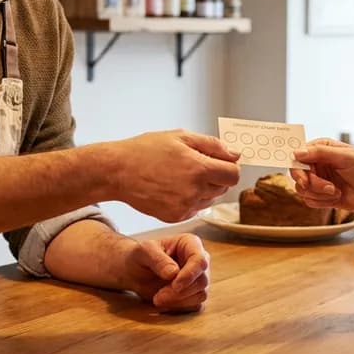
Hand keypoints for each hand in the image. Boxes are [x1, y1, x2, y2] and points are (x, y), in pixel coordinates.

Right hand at [108, 129, 240, 221]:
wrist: (118, 171)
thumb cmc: (146, 150)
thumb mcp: (181, 137)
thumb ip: (213, 145)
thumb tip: (235, 154)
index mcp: (199, 168)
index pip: (233, 174)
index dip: (229, 166)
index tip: (220, 163)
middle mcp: (195, 190)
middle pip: (223, 187)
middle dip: (215, 176)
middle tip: (194, 166)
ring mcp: (185, 206)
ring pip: (210, 199)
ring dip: (203, 189)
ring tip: (180, 176)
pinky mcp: (176, 217)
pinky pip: (195, 209)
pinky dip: (190, 199)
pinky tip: (173, 188)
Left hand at [118, 233, 210, 312]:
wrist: (135, 272)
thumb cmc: (140, 256)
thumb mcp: (143, 252)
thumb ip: (158, 260)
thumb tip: (174, 273)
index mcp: (190, 244)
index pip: (200, 260)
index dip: (190, 275)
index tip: (175, 286)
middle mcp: (198, 260)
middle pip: (202, 280)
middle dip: (180, 292)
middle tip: (158, 297)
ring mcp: (198, 278)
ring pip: (201, 294)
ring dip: (179, 301)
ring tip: (157, 298)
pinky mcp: (194, 294)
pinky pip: (196, 305)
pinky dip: (180, 307)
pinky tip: (165, 302)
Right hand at [291, 138, 353, 213]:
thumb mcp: (346, 156)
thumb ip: (320, 153)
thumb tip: (296, 152)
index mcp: (321, 149)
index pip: (298, 154)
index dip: (297, 165)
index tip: (304, 175)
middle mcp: (317, 164)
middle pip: (297, 174)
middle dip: (311, 182)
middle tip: (326, 187)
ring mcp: (319, 180)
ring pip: (302, 189)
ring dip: (318, 193)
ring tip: (335, 191)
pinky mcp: (322, 196)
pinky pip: (310, 201)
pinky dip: (322, 202)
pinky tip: (336, 197)